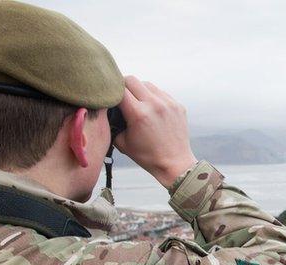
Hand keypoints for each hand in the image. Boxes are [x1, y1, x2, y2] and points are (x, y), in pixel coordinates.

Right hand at [114, 75, 197, 189]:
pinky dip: (153, 96)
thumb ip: (112, 123)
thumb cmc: (147, 156)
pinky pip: (160, 92)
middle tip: (121, 96)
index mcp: (138, 114)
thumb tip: (107, 110)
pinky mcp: (177, 105)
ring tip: (137, 102)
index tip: (109, 96)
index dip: (111, 92)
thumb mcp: (122, 142)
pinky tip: (151, 108)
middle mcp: (154, 105)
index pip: (118, 89)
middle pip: (132, 80)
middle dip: (123, 86)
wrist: (174, 164)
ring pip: (147, 84)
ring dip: (139, 89)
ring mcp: (168, 103)